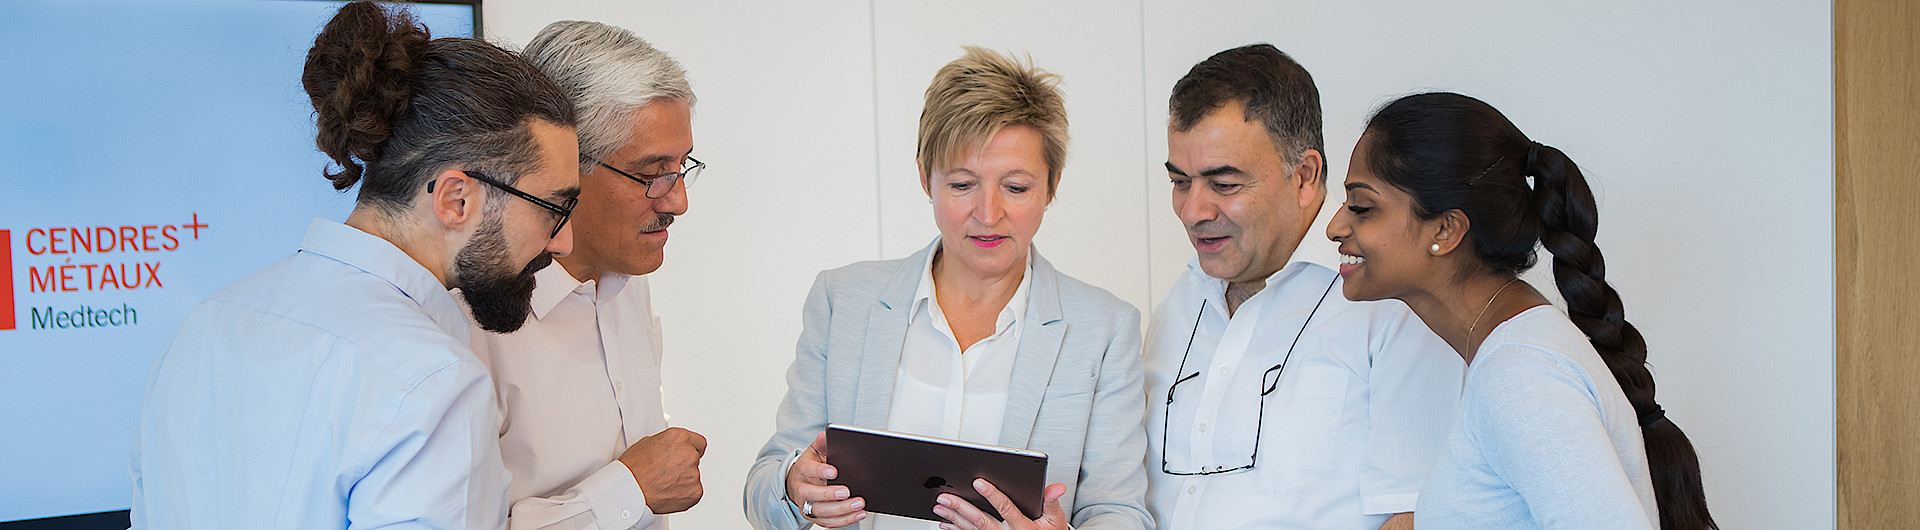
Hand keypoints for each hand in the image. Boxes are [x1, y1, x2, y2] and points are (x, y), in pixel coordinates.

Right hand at [620, 427, 706, 513]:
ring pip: (693, 476)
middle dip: (684, 464)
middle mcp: (689, 454)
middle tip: (667, 471)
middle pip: (695, 458)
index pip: (698, 441)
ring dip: (683, 479)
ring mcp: (693, 474)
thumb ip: (666, 443)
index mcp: (680, 438)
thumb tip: (668, 448)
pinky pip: (693, 492)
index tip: (687, 453)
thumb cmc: (633, 469)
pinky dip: (683, 494)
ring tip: (663, 483)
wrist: (629, 491)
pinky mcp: (694, 492)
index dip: (691, 448)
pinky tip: (668, 492)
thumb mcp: (647, 443)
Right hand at [784, 432, 866, 527]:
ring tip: (858, 504)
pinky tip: (858, 514)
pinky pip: (827, 522)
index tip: (834, 471)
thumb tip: (825, 435)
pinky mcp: (813, 516)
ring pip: (820, 511)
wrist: (798, 482)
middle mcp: (802, 488)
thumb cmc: (811, 466)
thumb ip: (821, 444)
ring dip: (841, 510)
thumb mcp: (814, 451)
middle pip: (811, 494)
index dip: (820, 471)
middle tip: (847, 491)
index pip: (808, 469)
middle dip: (829, 494)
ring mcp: (806, 504)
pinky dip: (844, 520)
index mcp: (802, 469)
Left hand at [932, 479, 1067, 529]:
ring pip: (971, 529)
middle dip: (962, 507)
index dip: (991, 495)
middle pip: (981, 521)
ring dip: (953, 518)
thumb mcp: (1055, 519)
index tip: (978, 482)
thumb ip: (1051, 501)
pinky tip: (944, 523)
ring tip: (939, 506)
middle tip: (945, 497)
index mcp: (1023, 527)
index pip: (1005, 508)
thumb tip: (1057, 487)